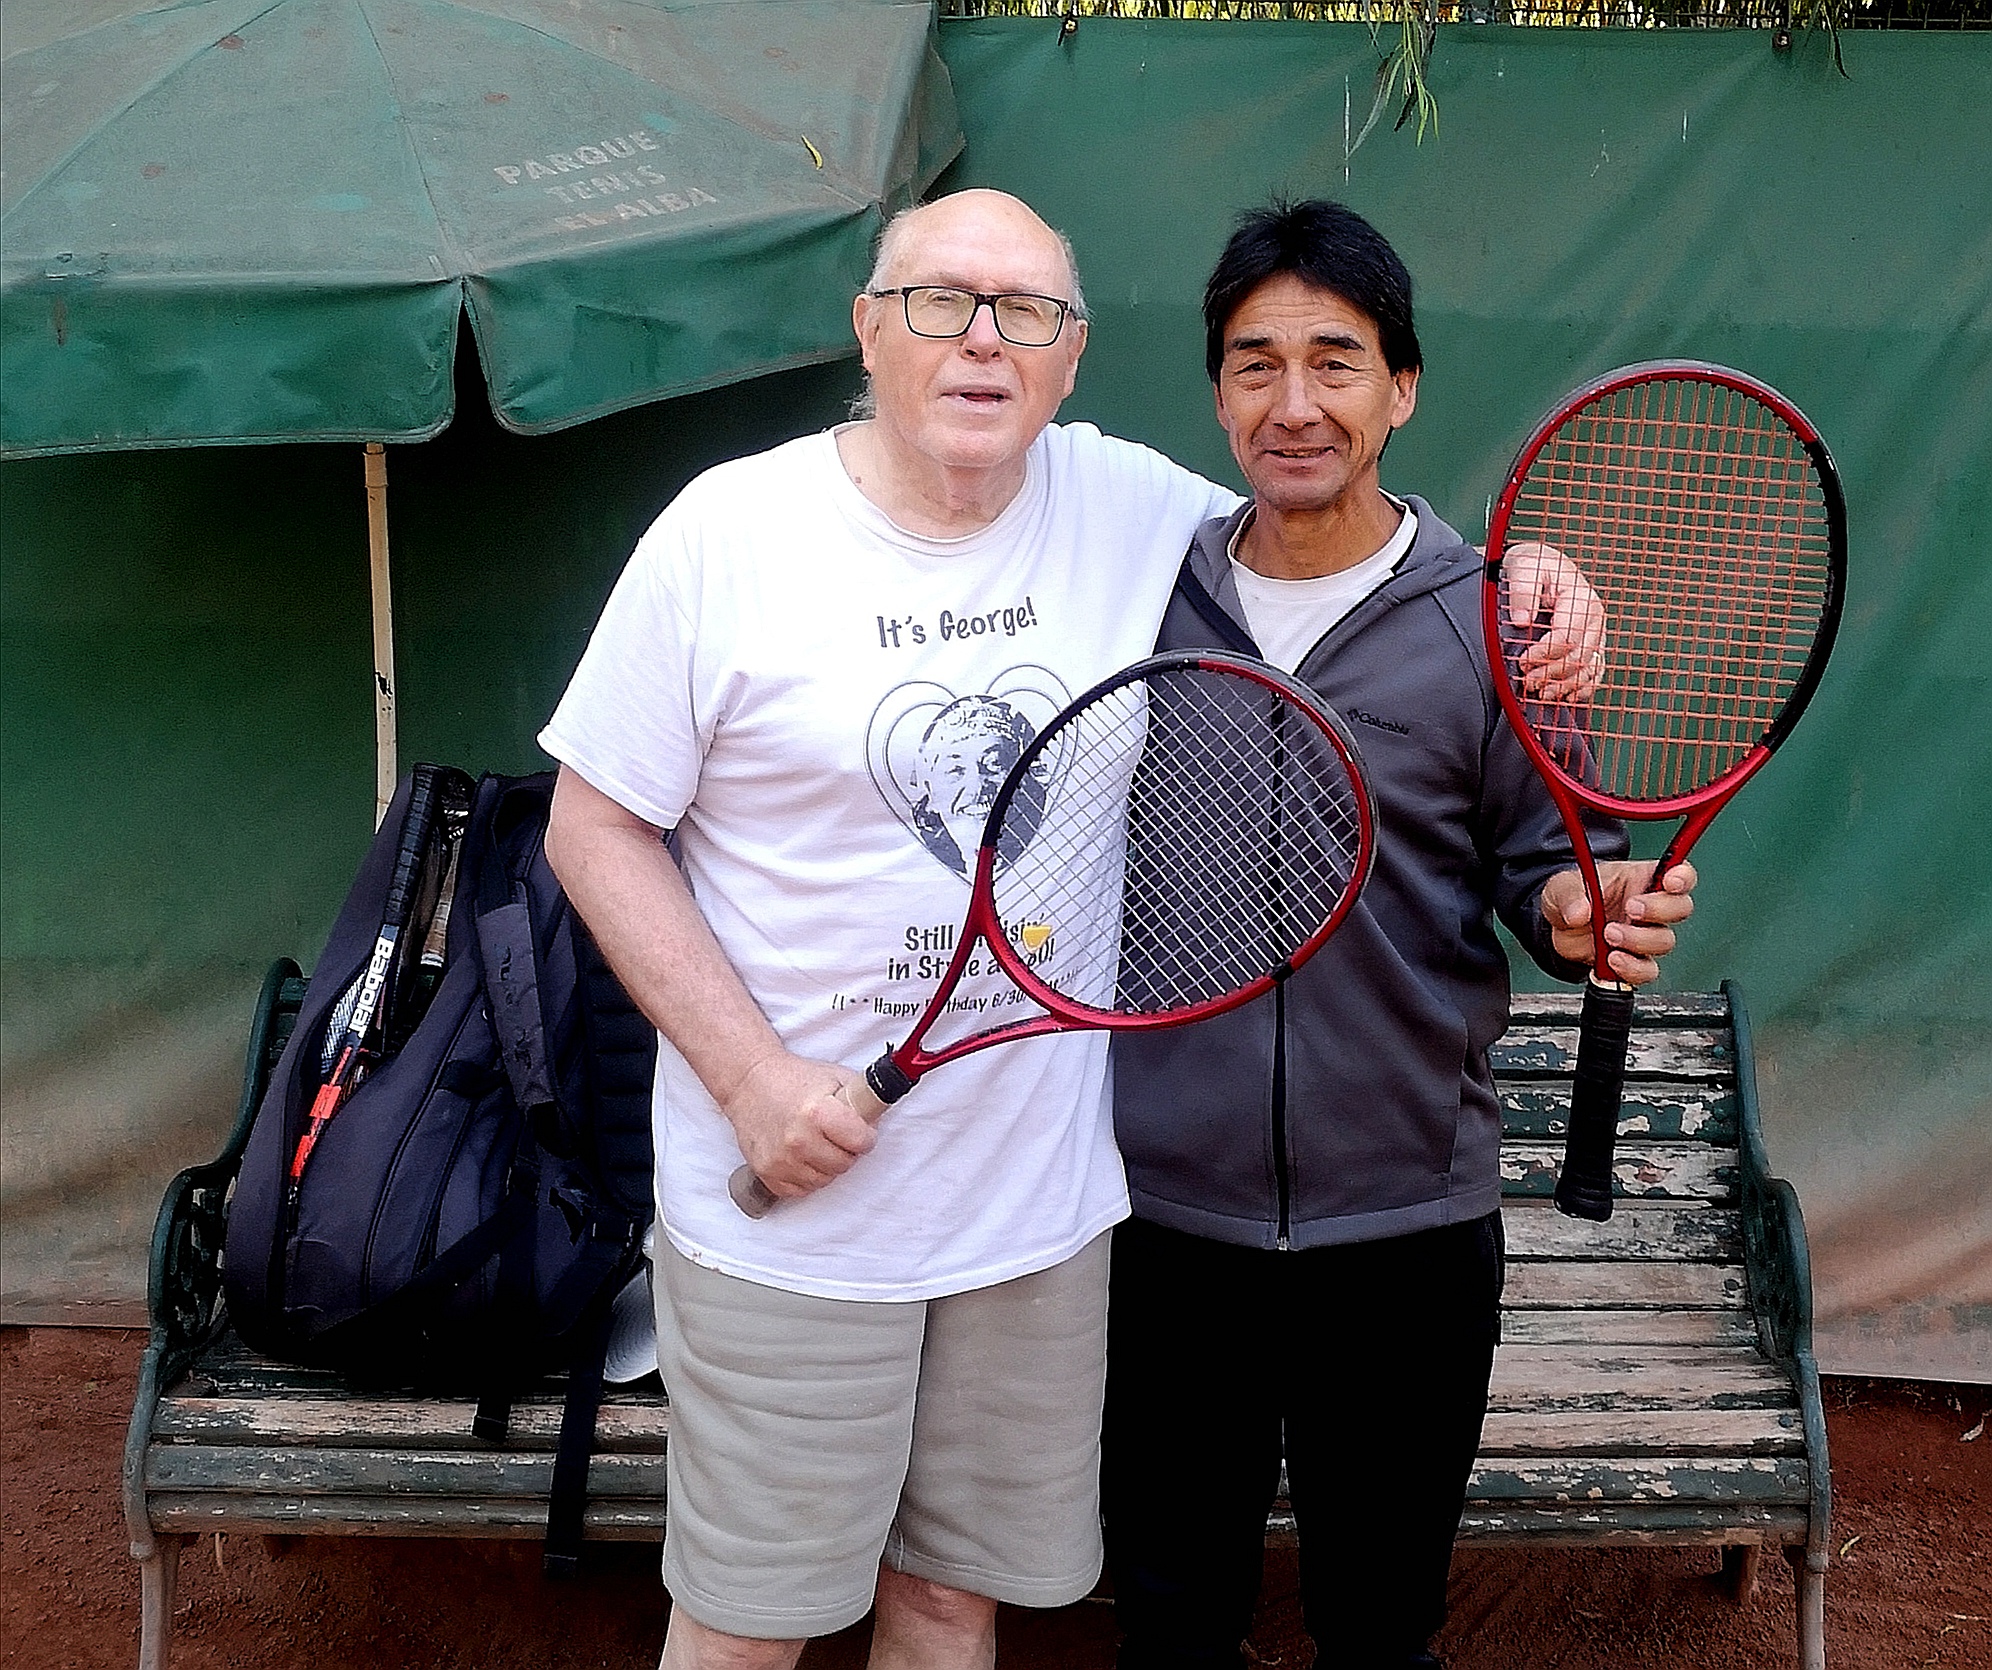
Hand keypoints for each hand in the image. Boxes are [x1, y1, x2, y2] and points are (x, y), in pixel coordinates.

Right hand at [722, 1050, 878, 1200]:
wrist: (749, 1084)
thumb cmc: (794, 1079)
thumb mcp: (834, 1078)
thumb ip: (861, 1101)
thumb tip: (877, 1124)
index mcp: (817, 1113)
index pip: (861, 1142)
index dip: (865, 1136)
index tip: (860, 1131)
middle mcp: (798, 1140)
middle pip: (844, 1164)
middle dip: (846, 1150)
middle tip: (835, 1134)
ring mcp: (781, 1160)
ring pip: (824, 1180)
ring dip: (826, 1165)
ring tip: (816, 1142)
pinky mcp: (767, 1173)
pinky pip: (801, 1189)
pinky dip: (805, 1176)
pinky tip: (801, 1154)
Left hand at [1504, 542, 1606, 702]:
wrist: (1539, 566)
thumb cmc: (1531, 566)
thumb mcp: (1523, 566)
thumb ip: (1523, 591)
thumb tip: (1522, 621)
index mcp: (1581, 598)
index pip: (1566, 638)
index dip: (1543, 655)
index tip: (1521, 661)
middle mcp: (1594, 617)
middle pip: (1578, 658)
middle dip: (1550, 674)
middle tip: (1525, 681)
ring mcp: (1596, 633)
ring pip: (1588, 669)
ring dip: (1564, 686)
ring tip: (1539, 692)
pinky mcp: (1592, 644)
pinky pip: (1594, 673)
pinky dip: (1581, 689)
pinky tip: (1564, 696)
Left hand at [1542, 860, 1696, 985]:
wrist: (1557, 929)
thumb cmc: (1570, 898)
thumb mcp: (1562, 886)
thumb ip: (1569, 894)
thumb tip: (1579, 912)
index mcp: (1641, 878)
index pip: (1678, 873)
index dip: (1682, 878)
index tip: (1669, 883)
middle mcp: (1650, 907)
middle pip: (1680, 908)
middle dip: (1659, 910)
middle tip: (1631, 910)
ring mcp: (1644, 935)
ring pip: (1664, 941)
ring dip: (1638, 940)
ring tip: (1608, 935)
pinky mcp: (1634, 960)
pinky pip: (1646, 970)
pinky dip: (1631, 968)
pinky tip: (1611, 960)